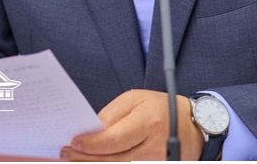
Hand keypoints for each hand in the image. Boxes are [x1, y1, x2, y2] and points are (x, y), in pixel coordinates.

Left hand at [61, 90, 202, 160]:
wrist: (191, 126)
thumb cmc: (158, 108)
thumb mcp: (135, 99)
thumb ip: (111, 115)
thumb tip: (89, 131)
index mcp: (149, 123)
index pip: (115, 139)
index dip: (92, 144)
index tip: (73, 142)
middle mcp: (154, 147)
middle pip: (114, 159)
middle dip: (86, 158)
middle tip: (65, 154)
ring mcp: (156, 163)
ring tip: (73, 159)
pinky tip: (92, 162)